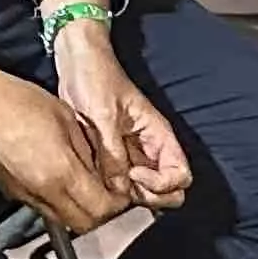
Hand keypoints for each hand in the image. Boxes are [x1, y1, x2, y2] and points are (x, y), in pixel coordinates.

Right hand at [0, 51, 129, 233]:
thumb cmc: (16, 101)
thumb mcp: (66, 118)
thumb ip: (88, 149)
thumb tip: (101, 169)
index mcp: (61, 172)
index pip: (101, 208)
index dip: (117, 203)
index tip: (121, 191)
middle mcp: (43, 192)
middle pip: (83, 225)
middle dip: (100, 213)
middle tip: (107, 193)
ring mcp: (25, 194)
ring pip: (62, 219)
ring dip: (77, 209)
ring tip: (83, 184)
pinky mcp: (12, 190)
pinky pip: (42, 207)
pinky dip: (56, 201)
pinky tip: (57, 177)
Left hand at [46, 18, 192, 209]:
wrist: (77, 61)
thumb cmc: (95, 77)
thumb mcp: (103, 114)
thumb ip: (112, 152)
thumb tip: (120, 189)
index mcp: (158, 134)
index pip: (181, 175)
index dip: (161, 184)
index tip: (134, 174)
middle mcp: (150, 149)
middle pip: (169, 190)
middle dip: (150, 197)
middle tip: (123, 188)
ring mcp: (133, 155)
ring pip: (146, 192)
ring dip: (131, 196)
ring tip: (107, 185)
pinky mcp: (113, 157)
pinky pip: (123, 183)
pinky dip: (115, 190)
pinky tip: (97, 182)